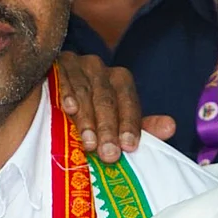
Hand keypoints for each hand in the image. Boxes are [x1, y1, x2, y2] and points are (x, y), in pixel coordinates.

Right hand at [55, 52, 175, 162]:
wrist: (47, 97)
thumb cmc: (87, 114)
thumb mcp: (115, 121)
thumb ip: (141, 126)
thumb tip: (171, 127)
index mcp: (120, 80)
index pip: (129, 101)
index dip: (130, 125)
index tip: (129, 147)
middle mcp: (101, 70)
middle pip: (107, 98)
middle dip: (109, 128)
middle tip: (108, 154)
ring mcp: (78, 64)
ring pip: (86, 91)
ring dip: (87, 119)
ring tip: (89, 143)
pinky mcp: (57, 63)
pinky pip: (64, 77)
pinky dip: (67, 93)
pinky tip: (69, 109)